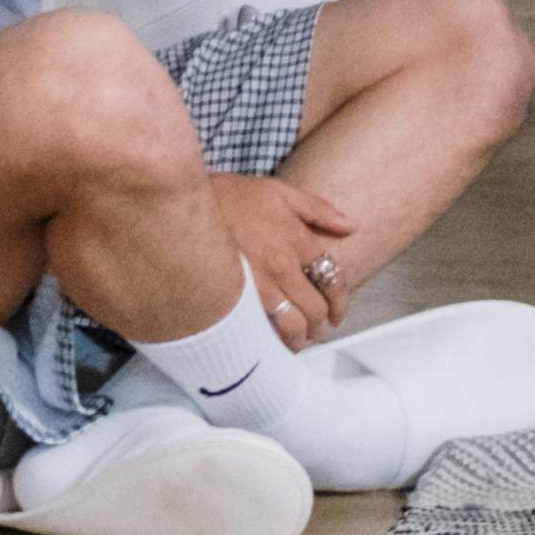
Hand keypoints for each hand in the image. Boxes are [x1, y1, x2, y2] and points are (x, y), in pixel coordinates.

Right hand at [210, 167, 364, 344]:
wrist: (182, 204)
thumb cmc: (228, 196)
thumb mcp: (277, 191)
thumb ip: (318, 209)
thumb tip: (352, 225)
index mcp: (296, 239)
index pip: (332, 278)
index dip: (340, 300)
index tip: (337, 311)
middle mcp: (281, 265)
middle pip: (314, 307)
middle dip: (321, 324)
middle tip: (319, 329)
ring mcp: (257, 285)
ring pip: (291, 325)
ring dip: (299, 338)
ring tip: (297, 341)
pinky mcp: (234, 301)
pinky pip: (261, 330)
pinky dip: (270, 341)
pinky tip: (269, 343)